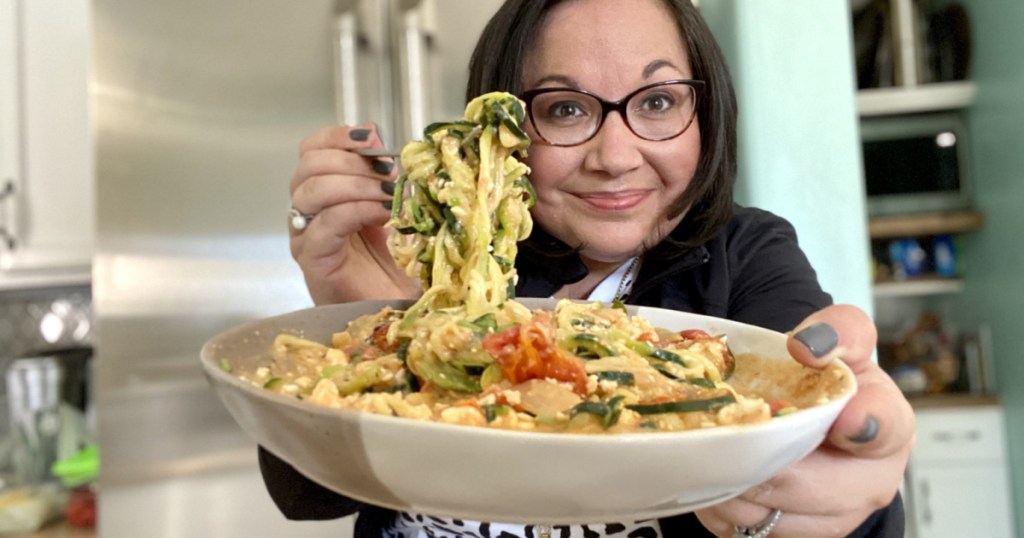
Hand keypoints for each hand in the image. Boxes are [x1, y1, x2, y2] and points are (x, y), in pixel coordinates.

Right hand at [289, 122, 420, 303]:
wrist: (398, 309)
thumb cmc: (392, 263)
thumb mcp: (389, 205)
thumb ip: (379, 172)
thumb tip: (374, 132)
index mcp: (322, 194)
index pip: (311, 150)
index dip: (337, 137)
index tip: (371, 138)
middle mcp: (306, 213)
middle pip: (308, 166)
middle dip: (351, 161)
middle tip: (387, 173)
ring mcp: (306, 238)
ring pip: (311, 191)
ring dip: (356, 184)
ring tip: (389, 193)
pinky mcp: (314, 261)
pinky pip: (326, 224)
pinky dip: (357, 210)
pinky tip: (383, 214)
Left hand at [696, 304, 914, 536]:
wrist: (811, 416)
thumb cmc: (828, 382)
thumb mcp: (842, 343)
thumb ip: (838, 330)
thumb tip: (809, 344)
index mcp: (888, 425)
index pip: (883, 428)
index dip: (862, 427)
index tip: (842, 421)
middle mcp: (868, 482)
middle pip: (809, 486)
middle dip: (762, 459)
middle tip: (727, 429)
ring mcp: (831, 517)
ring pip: (769, 512)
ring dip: (731, 481)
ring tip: (708, 445)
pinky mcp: (791, 533)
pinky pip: (743, 527)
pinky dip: (718, 501)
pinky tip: (709, 470)